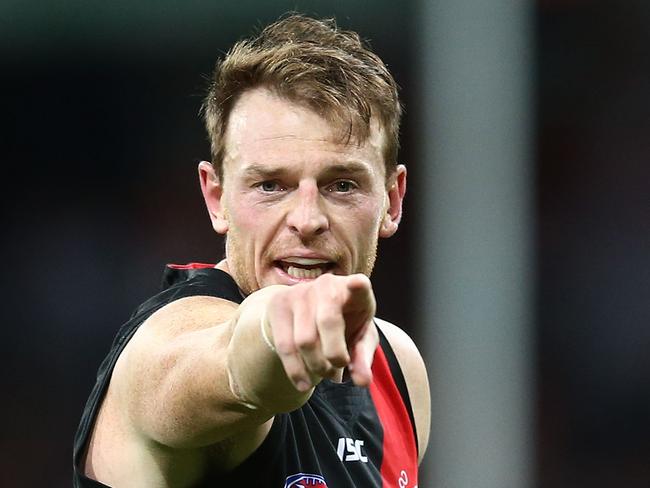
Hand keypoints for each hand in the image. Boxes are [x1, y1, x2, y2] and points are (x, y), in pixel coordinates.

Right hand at [264, 273, 378, 390]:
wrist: (309, 312)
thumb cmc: (344, 325)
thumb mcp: (359, 340)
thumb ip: (362, 358)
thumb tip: (362, 381)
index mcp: (355, 291)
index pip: (359, 285)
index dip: (358, 286)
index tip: (358, 283)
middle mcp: (327, 285)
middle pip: (328, 322)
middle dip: (335, 355)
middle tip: (338, 367)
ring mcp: (301, 292)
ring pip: (305, 340)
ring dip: (317, 366)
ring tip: (325, 372)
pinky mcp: (279, 304)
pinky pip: (285, 346)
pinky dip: (296, 371)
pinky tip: (304, 384)